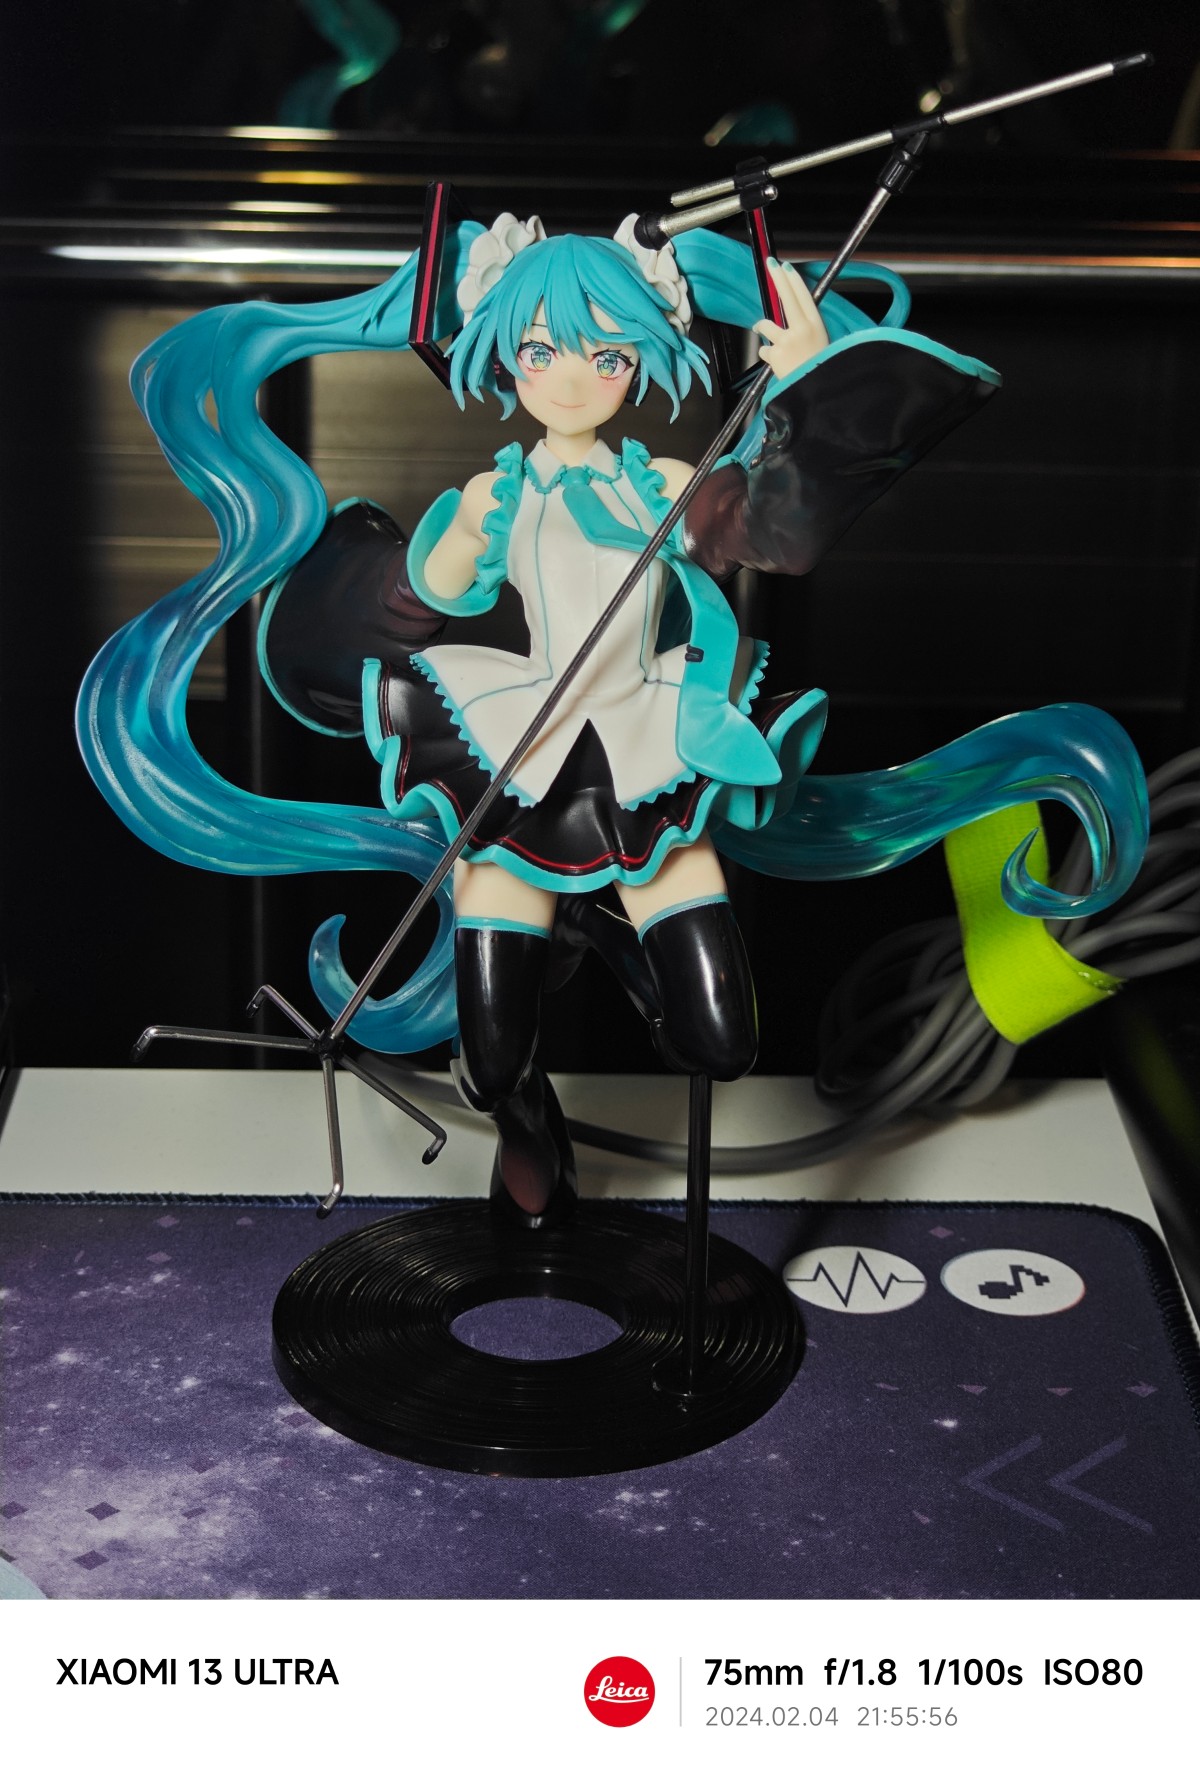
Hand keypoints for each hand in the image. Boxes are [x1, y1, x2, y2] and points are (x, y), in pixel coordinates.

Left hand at [755, 260, 828, 380]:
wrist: (818, 393)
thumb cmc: (819, 368)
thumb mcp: (821, 343)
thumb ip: (806, 329)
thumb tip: (792, 317)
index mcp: (816, 325)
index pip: (803, 296)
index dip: (793, 281)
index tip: (786, 267)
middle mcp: (802, 329)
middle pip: (787, 298)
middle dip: (778, 278)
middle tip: (771, 264)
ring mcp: (787, 341)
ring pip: (766, 325)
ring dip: (762, 328)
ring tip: (768, 337)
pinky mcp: (775, 355)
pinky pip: (763, 349)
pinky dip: (768, 355)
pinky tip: (778, 364)